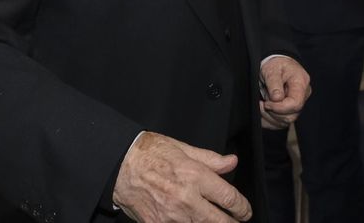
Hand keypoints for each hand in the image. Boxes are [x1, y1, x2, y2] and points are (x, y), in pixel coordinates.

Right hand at [112, 132, 251, 221]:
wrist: (119, 164)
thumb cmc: (149, 153)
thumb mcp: (182, 148)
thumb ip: (210, 159)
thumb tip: (231, 162)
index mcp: (195, 176)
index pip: (229, 198)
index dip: (242, 208)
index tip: (244, 211)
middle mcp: (186, 198)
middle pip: (220, 222)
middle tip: (236, 222)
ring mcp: (172, 216)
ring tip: (216, 222)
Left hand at [258, 56, 310, 129]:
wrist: (277, 64)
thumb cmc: (276, 65)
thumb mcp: (272, 69)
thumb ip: (274, 83)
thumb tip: (277, 99)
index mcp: (301, 83)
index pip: (295, 104)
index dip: (279, 107)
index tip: (266, 103)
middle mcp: (302, 96)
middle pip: (291, 116)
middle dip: (273, 112)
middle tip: (262, 102)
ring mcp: (297, 105)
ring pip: (285, 121)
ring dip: (270, 116)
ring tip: (262, 104)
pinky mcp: (290, 111)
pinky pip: (280, 123)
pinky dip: (269, 120)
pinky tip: (263, 111)